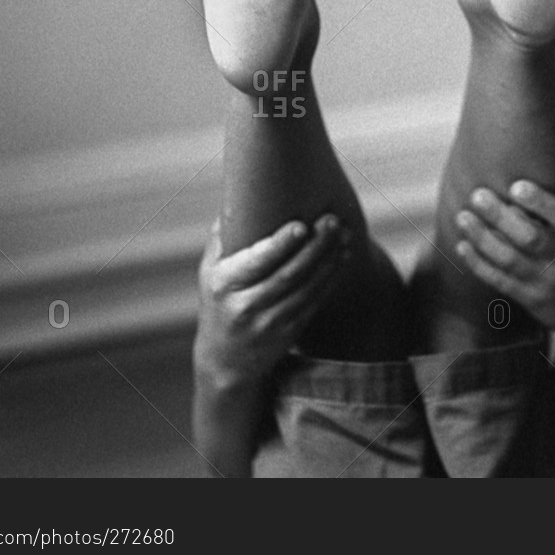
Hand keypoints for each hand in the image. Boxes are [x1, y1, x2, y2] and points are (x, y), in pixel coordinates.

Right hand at [193, 213, 350, 390]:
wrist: (223, 360)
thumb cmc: (219, 300)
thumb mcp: (209, 271)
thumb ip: (225, 237)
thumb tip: (241, 194)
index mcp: (224, 284)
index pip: (255, 263)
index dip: (280, 245)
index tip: (301, 225)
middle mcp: (245, 305)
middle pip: (288, 274)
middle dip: (315, 246)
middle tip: (332, 221)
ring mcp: (269, 322)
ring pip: (306, 289)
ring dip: (329, 261)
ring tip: (344, 235)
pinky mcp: (288, 332)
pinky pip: (314, 301)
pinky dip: (331, 278)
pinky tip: (342, 257)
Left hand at [454, 179, 554, 357]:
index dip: (540, 201)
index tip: (516, 185)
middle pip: (530, 238)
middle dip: (501, 216)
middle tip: (477, 195)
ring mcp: (546, 282)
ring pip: (509, 259)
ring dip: (482, 237)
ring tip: (463, 216)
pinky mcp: (529, 299)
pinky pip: (499, 280)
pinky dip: (478, 263)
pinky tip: (462, 245)